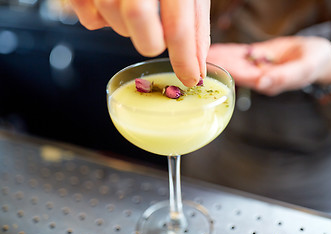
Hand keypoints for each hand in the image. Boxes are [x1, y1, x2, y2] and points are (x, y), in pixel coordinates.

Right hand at [69, 0, 209, 86]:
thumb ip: (195, 23)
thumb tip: (198, 62)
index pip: (180, 27)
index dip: (186, 59)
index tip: (191, 79)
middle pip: (147, 40)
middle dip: (153, 42)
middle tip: (154, 23)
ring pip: (118, 30)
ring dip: (127, 25)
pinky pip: (91, 22)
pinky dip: (103, 17)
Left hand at [207, 36, 330, 95]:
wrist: (317, 56)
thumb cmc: (315, 64)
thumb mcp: (303, 70)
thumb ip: (283, 78)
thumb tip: (261, 84)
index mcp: (267, 83)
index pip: (242, 77)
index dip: (225, 72)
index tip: (208, 69)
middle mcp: (257, 77)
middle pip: (232, 71)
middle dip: (215, 66)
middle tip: (193, 61)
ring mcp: (255, 67)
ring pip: (232, 62)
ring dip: (216, 58)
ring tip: (197, 54)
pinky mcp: (256, 57)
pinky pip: (239, 53)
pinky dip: (226, 51)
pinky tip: (213, 49)